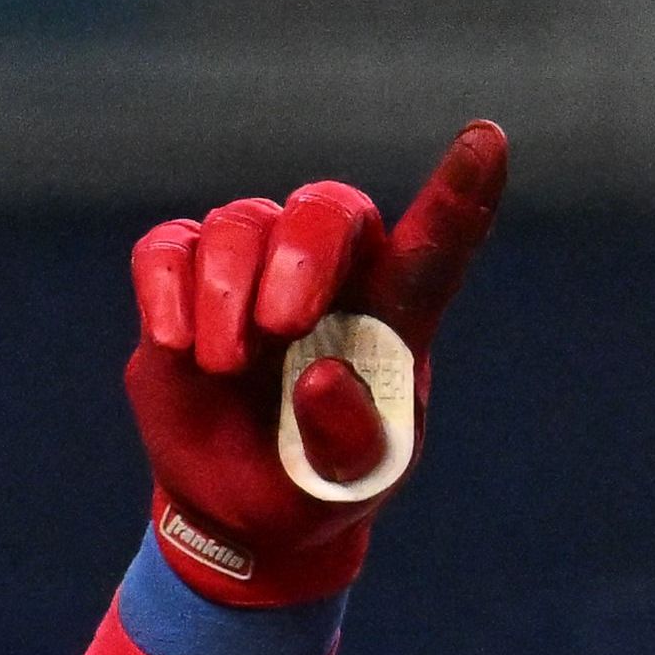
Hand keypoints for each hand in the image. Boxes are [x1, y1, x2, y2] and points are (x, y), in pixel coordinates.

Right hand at [125, 119, 505, 604]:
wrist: (238, 512)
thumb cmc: (315, 483)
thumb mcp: (349, 485)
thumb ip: (348, 438)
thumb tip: (318, 375)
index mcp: (395, 313)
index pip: (437, 244)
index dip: (461, 192)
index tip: (487, 142)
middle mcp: (331, 274)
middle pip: (328, 210)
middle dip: (302, 255)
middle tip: (280, 325)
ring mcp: (254, 267)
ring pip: (240, 223)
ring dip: (228, 292)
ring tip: (224, 365)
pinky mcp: (184, 280)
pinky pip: (169, 246)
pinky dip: (167, 286)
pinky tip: (177, 341)